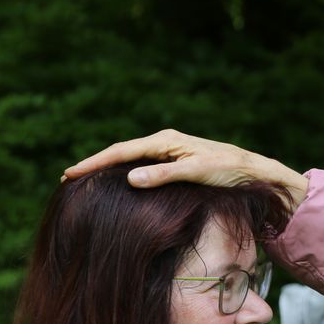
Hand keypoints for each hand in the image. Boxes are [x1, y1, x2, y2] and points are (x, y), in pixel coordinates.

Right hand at [62, 129, 308, 205]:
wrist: (255, 171)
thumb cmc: (230, 170)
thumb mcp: (197, 173)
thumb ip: (164, 176)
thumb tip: (129, 179)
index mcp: (166, 141)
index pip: (121, 152)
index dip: (94, 162)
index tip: (70, 173)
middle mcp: (165, 142)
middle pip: (121, 153)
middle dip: (95, 163)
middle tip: (68, 177)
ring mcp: (170, 150)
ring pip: (131, 159)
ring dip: (108, 168)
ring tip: (86, 179)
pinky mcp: (176, 161)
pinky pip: (143, 165)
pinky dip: (126, 172)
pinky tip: (118, 182)